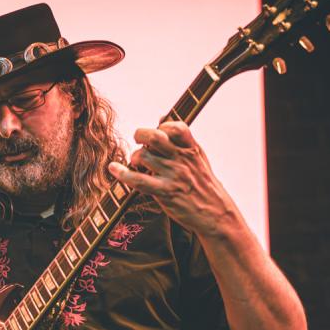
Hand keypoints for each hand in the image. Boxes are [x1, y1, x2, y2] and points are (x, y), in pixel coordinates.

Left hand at [107, 121, 237, 238]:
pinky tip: (114, 168)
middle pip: (156, 137)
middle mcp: (182, 160)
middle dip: (141, 135)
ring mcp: (174, 175)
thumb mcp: (197, 157)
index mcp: (192, 149)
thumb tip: (162, 116)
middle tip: (138, 142)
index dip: (162, 126)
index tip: (157, 132)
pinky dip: (122, 173)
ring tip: (135, 163)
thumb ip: (180, 139)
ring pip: (143, 156)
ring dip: (134, 157)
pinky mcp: (165, 192)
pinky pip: (139, 180)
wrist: (215, 213)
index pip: (176, 127)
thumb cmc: (203, 184)